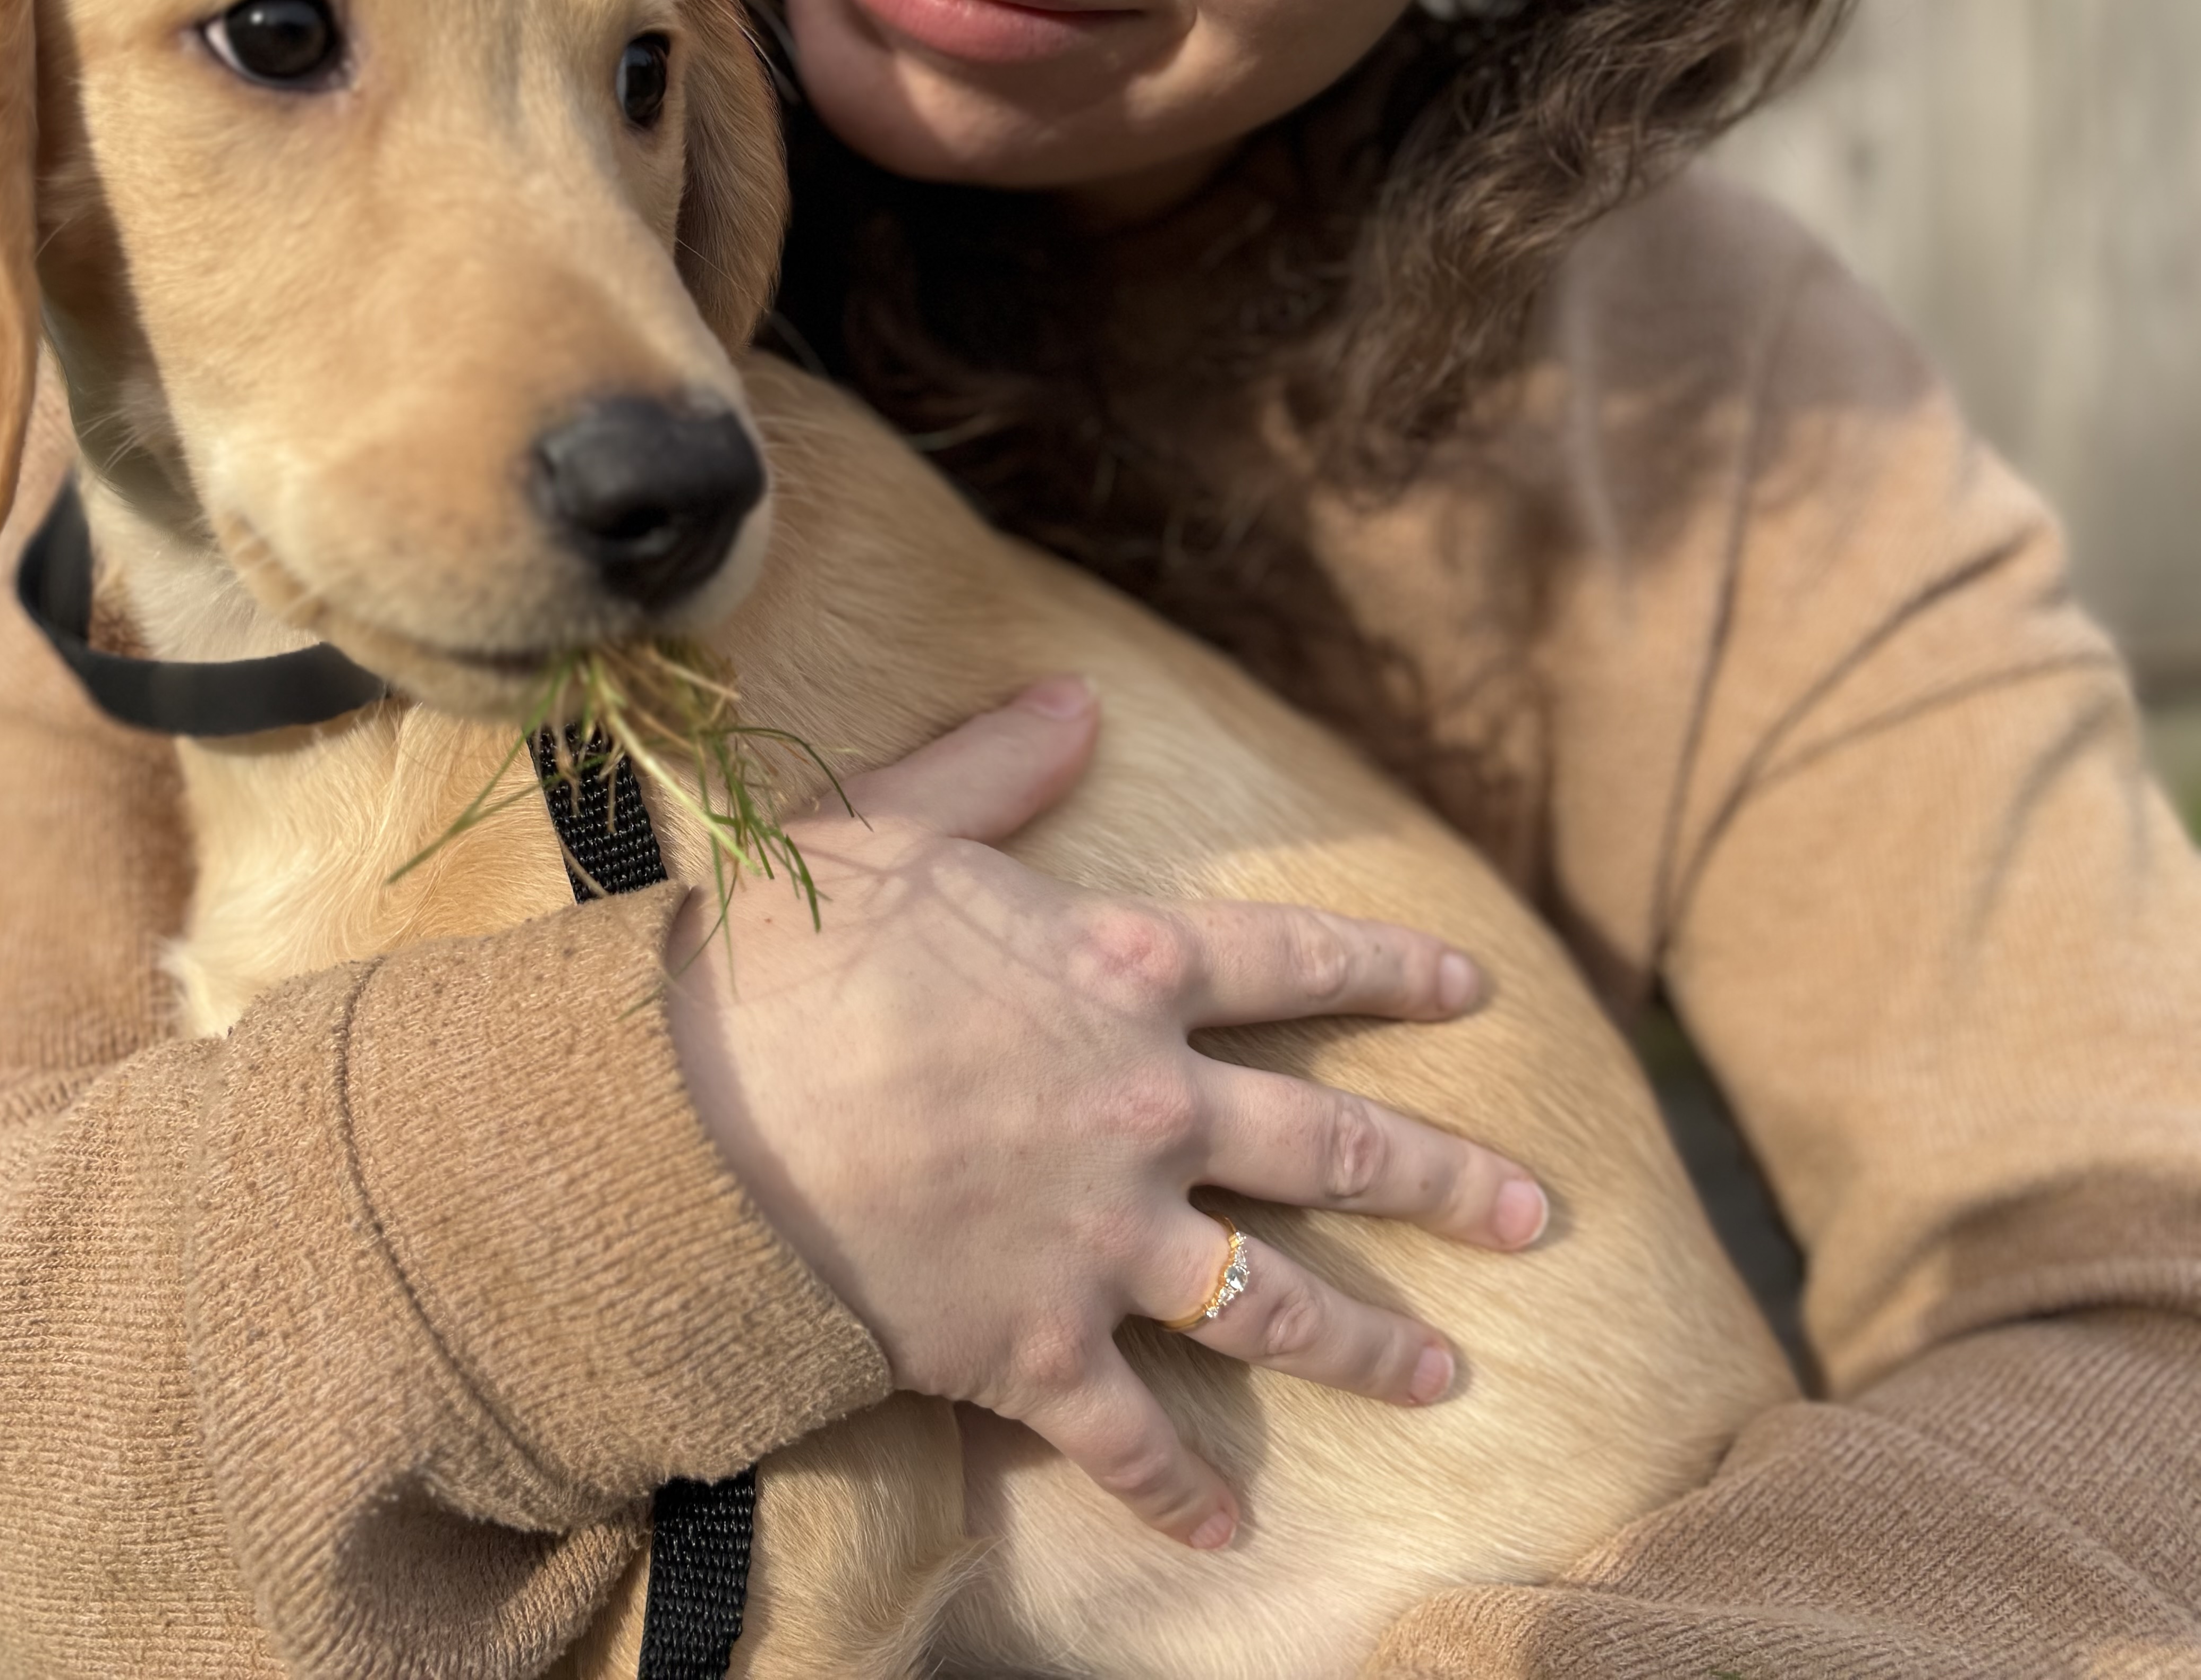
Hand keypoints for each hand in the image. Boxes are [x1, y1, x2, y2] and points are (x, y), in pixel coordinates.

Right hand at [663, 676, 1549, 1549]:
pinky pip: (1129, 1437)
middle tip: (1536, 1217)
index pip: (1296, 965)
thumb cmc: (778, 960)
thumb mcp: (884, 826)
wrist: (691, 1119)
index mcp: (1121, 976)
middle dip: (1444, 1184)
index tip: (1478, 993)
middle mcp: (1145, 1111)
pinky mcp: (1034, 1346)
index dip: (1393, 974)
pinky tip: (1228, 1531)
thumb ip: (994, 767)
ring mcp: (1101, 1240)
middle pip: (1330, 1150)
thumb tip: (1079, 697)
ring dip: (1368, 1349)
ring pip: (1272, 1305)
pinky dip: (1180, 1493)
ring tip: (1447, 1380)